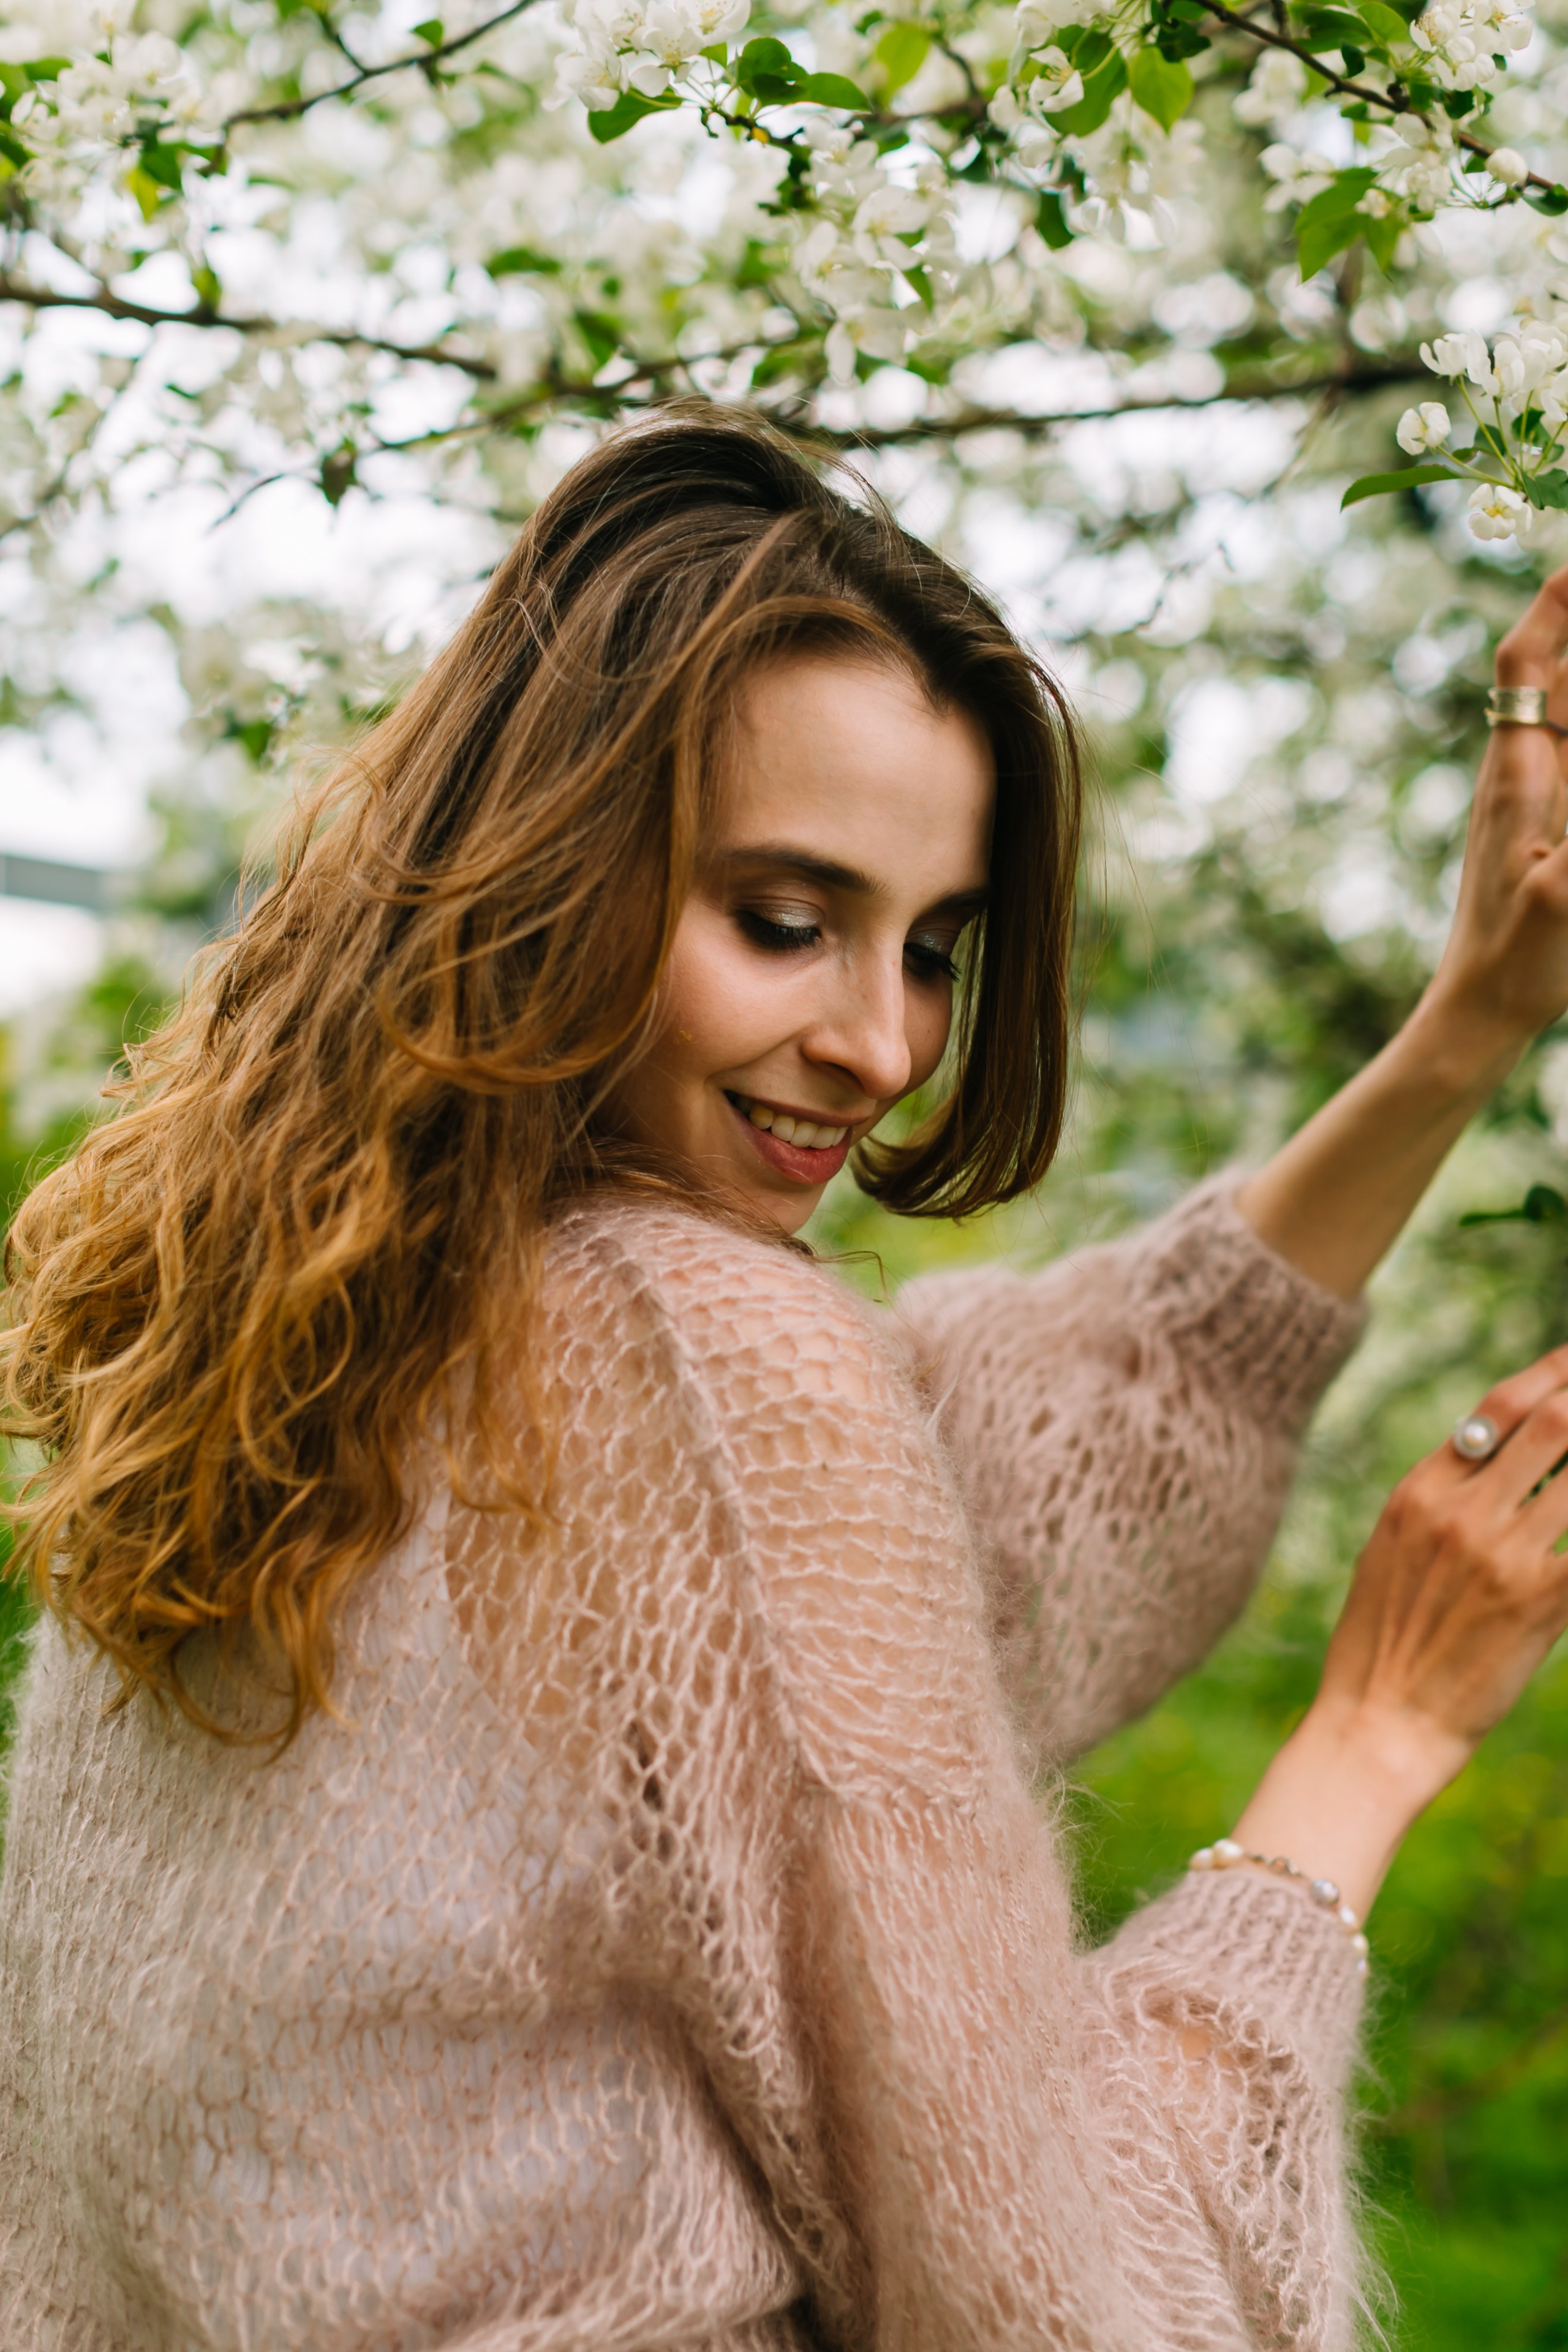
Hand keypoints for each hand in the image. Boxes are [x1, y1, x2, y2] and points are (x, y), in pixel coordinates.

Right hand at [1315, 1341, 1567, 1791]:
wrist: (1378, 1724)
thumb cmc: (1384, 1646)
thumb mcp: (1394, 1553)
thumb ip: (1443, 1502)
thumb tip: (1496, 1461)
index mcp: (1420, 1491)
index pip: (1499, 1406)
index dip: (1552, 1372)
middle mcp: (1459, 1511)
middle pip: (1554, 1423)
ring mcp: (1500, 1554)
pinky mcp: (1538, 1602)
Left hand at [1422, 566, 1567, 1068]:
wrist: (1477, 1013)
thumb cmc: (1520, 960)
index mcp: (1515, 774)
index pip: (1526, 660)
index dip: (1554, 602)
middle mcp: (1512, 772)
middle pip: (1540, 669)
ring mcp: (1522, 798)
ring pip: (1554, 706)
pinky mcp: (1533, 827)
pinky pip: (1563, 748)